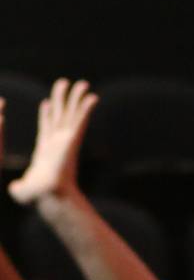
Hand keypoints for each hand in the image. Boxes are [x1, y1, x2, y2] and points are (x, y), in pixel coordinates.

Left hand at [8, 79, 96, 204]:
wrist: (48, 196)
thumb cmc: (37, 196)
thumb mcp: (23, 191)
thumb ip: (19, 189)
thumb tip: (14, 189)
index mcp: (45, 150)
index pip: (46, 128)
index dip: (45, 115)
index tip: (46, 103)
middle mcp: (57, 142)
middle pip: (61, 115)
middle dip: (62, 99)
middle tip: (64, 83)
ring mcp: (65, 140)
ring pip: (71, 113)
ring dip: (77, 98)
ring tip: (82, 83)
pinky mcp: (72, 139)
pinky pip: (80, 120)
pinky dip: (86, 108)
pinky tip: (92, 97)